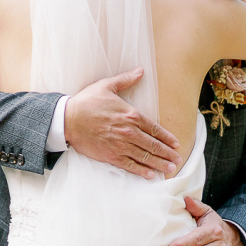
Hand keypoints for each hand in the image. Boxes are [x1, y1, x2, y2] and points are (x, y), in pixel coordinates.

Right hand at [65, 68, 181, 177]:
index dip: (167, 138)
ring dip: (160, 164)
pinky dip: (142, 171)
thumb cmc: (86, 102)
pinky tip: (150, 175)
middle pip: (154, 145)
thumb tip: (140, 70)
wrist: (67, 119)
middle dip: (168, 154)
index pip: (155, 129)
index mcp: (131, 115)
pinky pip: (130, 165)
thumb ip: (125, 80)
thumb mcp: (105, 86)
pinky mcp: (110, 155)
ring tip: (170, 169)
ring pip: (145, 157)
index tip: (176, 144)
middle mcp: (129, 132)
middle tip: (178, 160)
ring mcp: (120, 145)